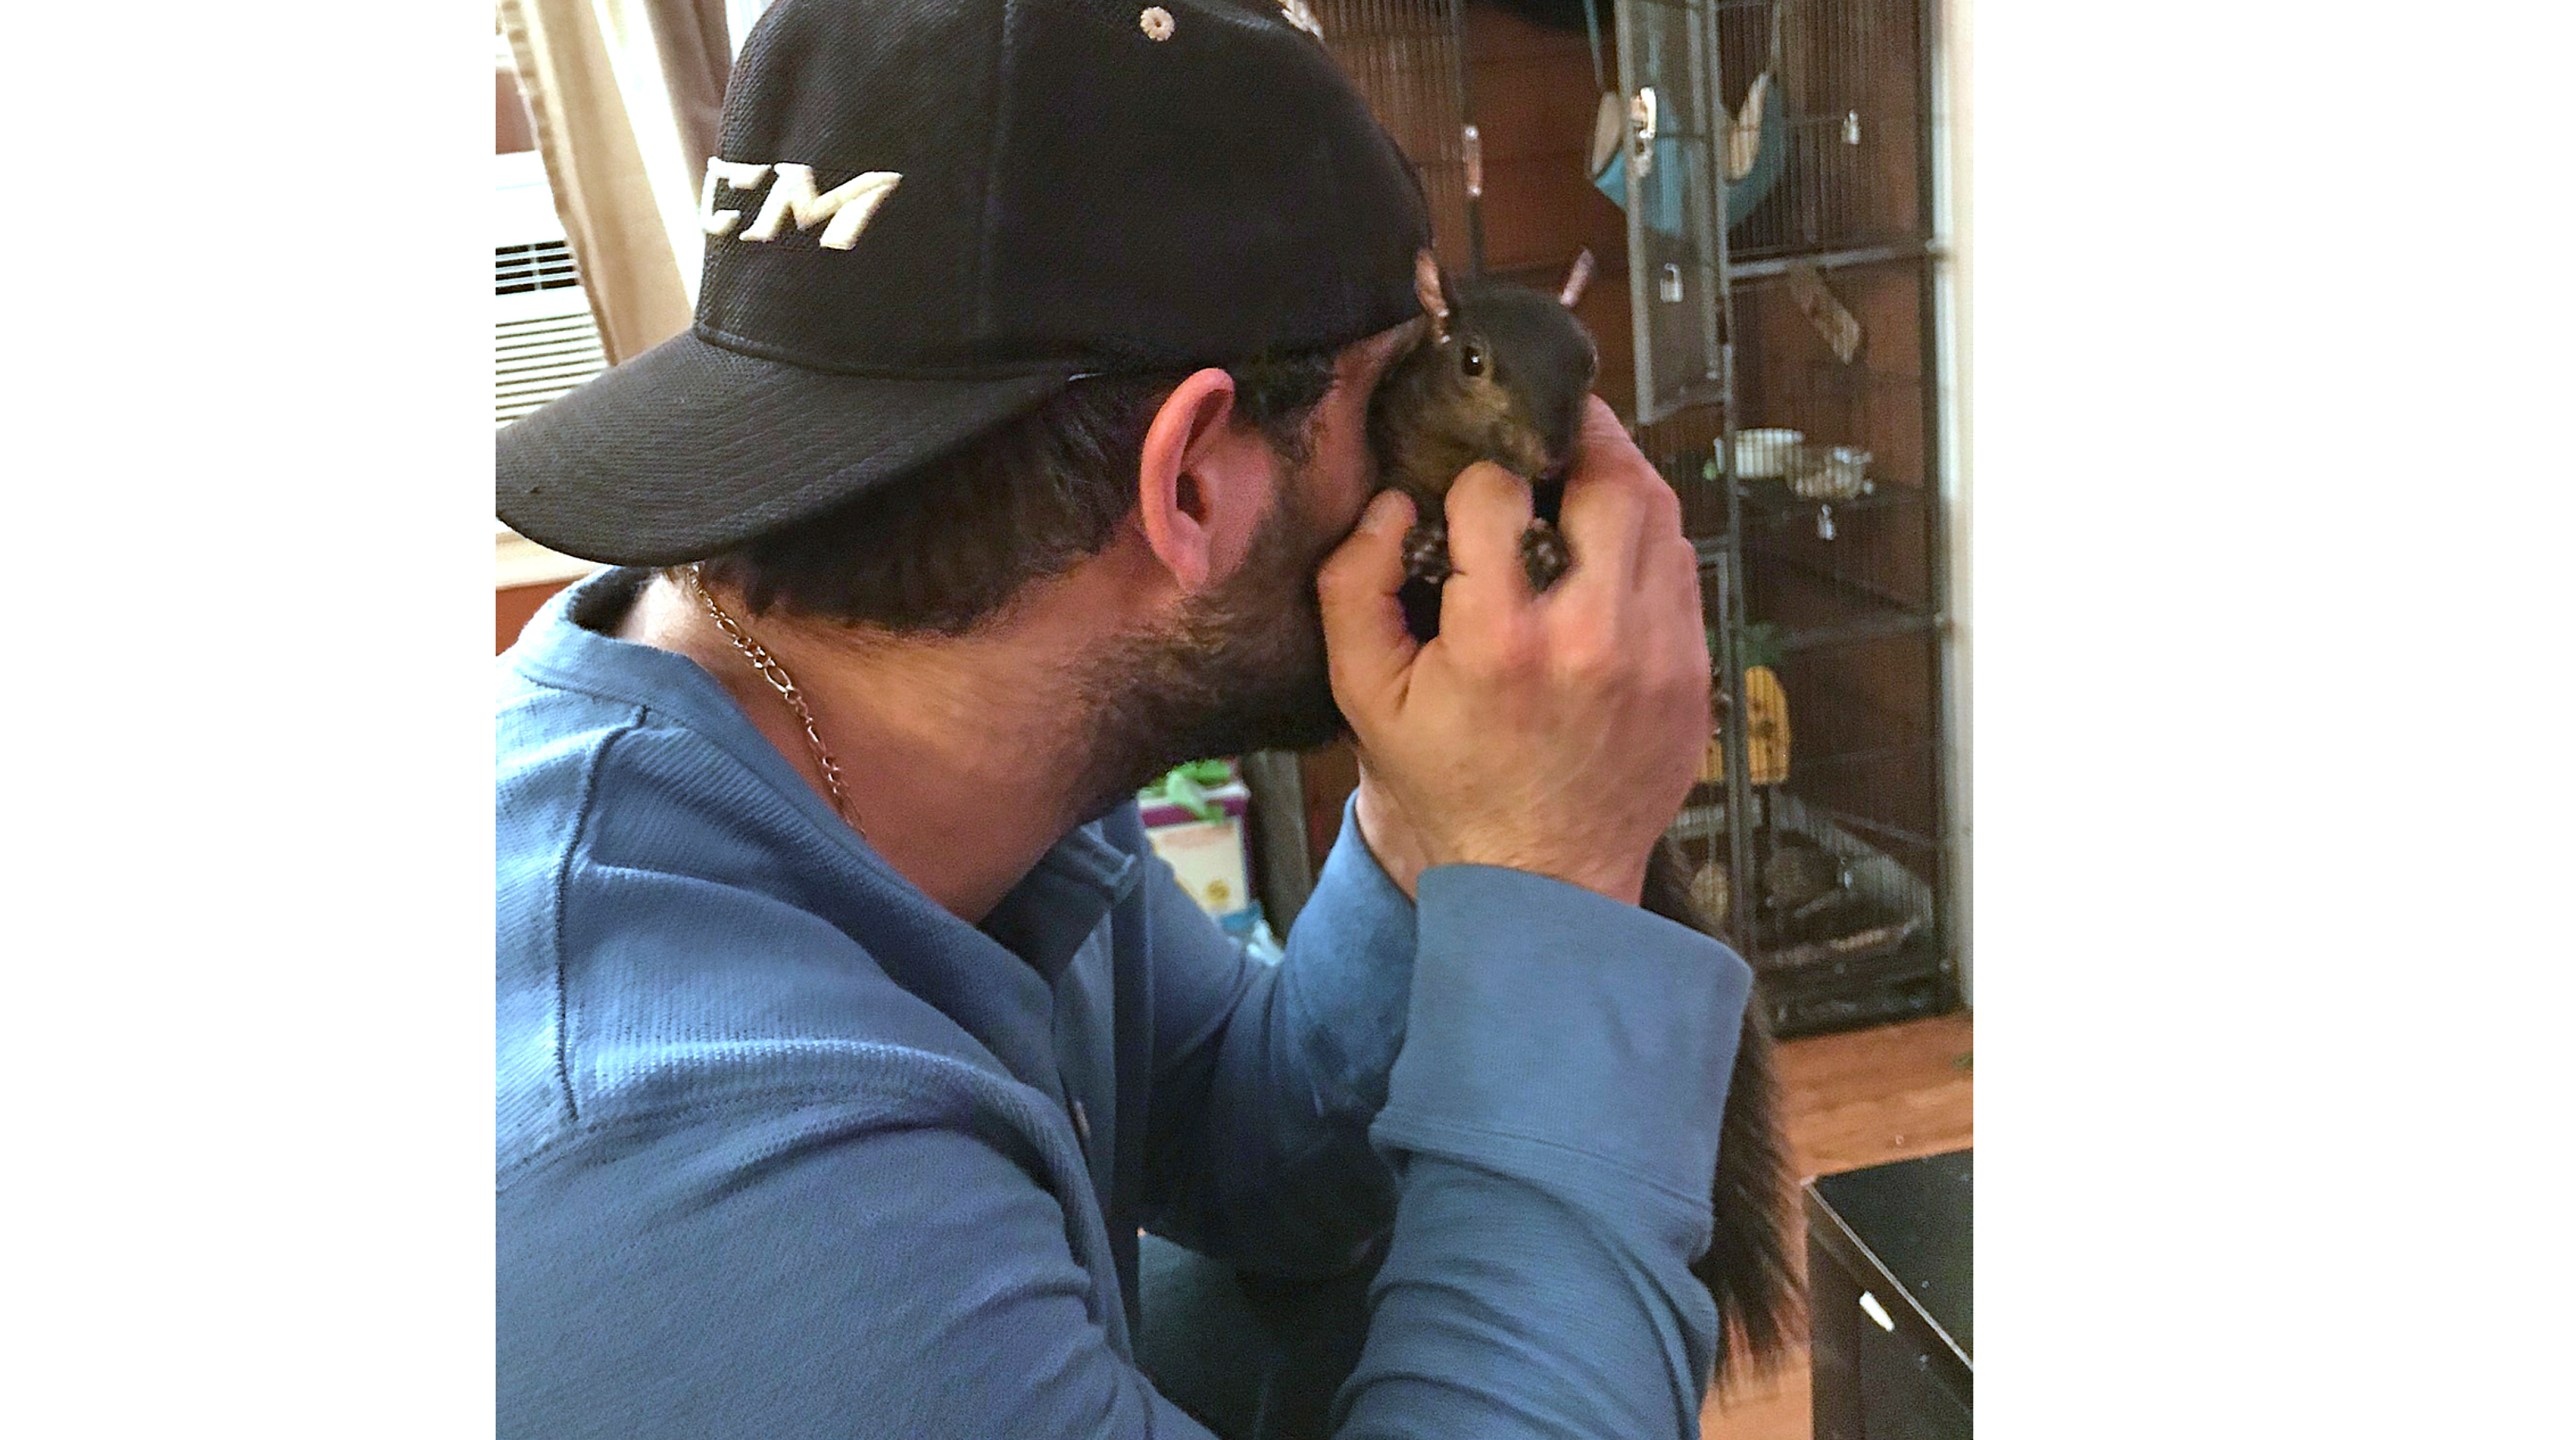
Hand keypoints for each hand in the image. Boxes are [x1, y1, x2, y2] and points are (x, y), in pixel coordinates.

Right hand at [1319, 397, 1709, 905]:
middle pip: (1611, 478)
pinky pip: (1681, 570)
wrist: (1542, 883)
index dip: (1474, 480)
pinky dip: (1646, 544)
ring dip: (1618, 483)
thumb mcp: (1365, 696)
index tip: (1463, 499)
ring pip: (1661, 513)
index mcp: (1502, 640)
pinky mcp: (1693, 673)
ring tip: (1579, 481)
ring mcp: (1659, 653)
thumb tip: (1391, 502)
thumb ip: (1354, 586)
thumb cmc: (1447, 784)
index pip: (1497, 493)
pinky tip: (1609, 556)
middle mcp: (1593, 637)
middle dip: (1575, 441)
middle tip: (1544, 436)